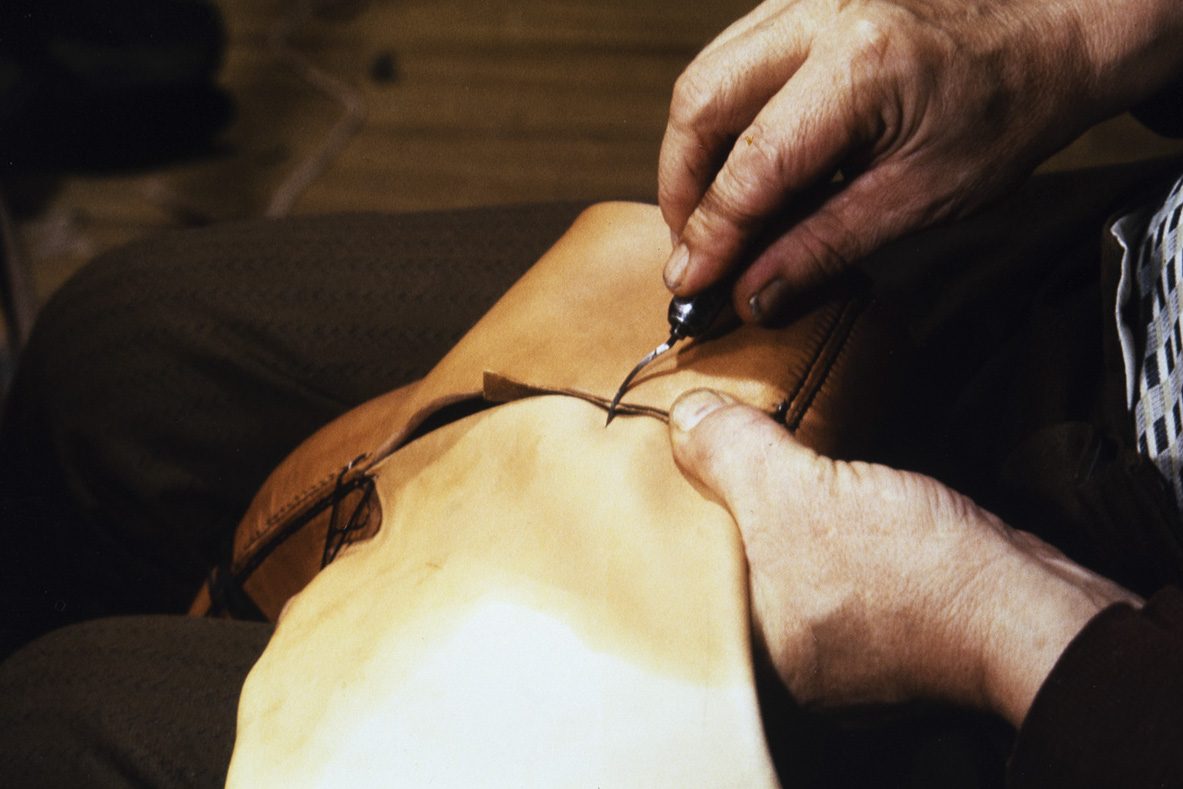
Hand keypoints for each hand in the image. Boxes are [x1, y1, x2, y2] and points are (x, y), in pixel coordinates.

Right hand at [659, 0, 1182, 320]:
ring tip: (713, 216)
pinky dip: (721, 121)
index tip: (689, 285)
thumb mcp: (923, 197)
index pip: (753, 165)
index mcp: (864, 66)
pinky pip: (732, 60)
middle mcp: (822, 14)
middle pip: (701, 102)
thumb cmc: (1006, 108)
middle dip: (680, 187)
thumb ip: (827, 246)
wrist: (1049, 32)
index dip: (711, 234)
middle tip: (693, 250)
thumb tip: (753, 295)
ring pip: (706, 75)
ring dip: (693, 154)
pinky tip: (741, 167)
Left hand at [667, 389, 1140, 724]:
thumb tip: (685, 416)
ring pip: (778, 557)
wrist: (1031, 602)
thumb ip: (732, 455)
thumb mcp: (800, 497)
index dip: (672, 522)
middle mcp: (789, 658)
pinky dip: (813, 516)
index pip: (686, 584)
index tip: (660, 468)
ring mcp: (837, 639)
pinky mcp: (877, 611)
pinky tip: (805, 476)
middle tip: (697, 447)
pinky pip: (823, 556)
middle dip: (719, 507)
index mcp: (755, 656)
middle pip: (729, 567)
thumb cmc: (914, 573)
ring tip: (744, 451)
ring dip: (769, 505)